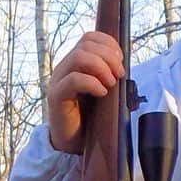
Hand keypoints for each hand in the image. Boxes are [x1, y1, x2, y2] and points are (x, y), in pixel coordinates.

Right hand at [44, 31, 124, 153]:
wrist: (71, 143)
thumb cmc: (89, 118)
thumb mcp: (102, 91)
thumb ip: (108, 76)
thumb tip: (123, 65)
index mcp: (75, 63)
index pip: (89, 38)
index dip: (108, 43)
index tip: (121, 60)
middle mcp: (64, 68)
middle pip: (86, 45)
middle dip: (108, 56)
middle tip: (119, 74)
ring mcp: (58, 81)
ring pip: (79, 57)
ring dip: (101, 67)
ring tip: (111, 83)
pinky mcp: (56, 97)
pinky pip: (73, 80)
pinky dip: (92, 83)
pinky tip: (102, 93)